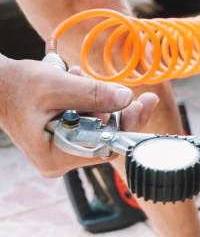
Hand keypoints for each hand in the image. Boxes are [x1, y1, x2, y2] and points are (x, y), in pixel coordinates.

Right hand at [0, 57, 158, 176]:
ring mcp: (62, 148)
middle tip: (106, 84)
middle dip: (108, 104)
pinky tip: (71, 82)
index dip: (129, 124)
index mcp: (56, 157)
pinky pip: (88, 117)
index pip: (107, 146)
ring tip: (73, 78)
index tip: (145, 102)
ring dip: (94, 96)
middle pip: (106, 134)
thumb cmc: (16, 85)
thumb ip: (93, 93)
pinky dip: (85, 97)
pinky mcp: (64, 134)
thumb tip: (127, 99)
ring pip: (98, 122)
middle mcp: (60, 159)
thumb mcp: (56, 85)